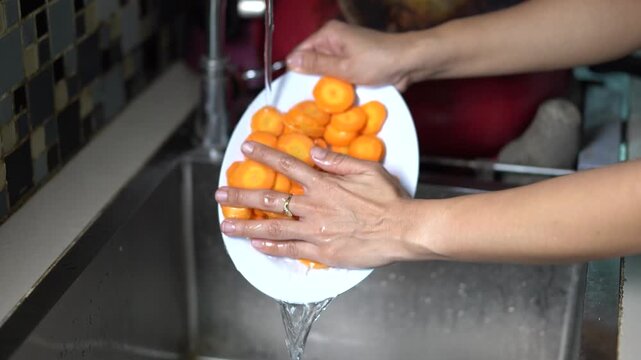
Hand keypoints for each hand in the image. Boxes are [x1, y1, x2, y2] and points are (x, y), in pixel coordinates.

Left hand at [215, 142, 430, 267]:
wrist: (403, 231)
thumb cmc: (389, 200)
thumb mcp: (367, 170)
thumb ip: (338, 161)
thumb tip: (314, 152)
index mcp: (324, 184)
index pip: (287, 165)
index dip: (265, 155)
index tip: (246, 149)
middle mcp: (314, 207)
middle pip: (270, 198)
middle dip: (241, 194)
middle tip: (219, 193)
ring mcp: (315, 231)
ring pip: (272, 227)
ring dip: (246, 225)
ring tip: (225, 225)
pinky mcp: (322, 252)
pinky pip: (290, 249)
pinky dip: (271, 247)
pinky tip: (255, 244)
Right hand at [286, 20, 414, 90]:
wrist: (409, 62)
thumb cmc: (378, 62)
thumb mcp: (344, 67)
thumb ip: (316, 64)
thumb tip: (290, 61)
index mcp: (328, 34)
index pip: (300, 51)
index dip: (295, 70)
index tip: (292, 91)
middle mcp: (334, 39)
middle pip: (312, 61)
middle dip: (311, 79)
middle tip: (308, 100)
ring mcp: (345, 49)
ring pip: (325, 69)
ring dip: (326, 84)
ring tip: (321, 101)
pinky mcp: (354, 60)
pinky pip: (338, 73)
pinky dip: (338, 84)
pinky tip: (336, 97)